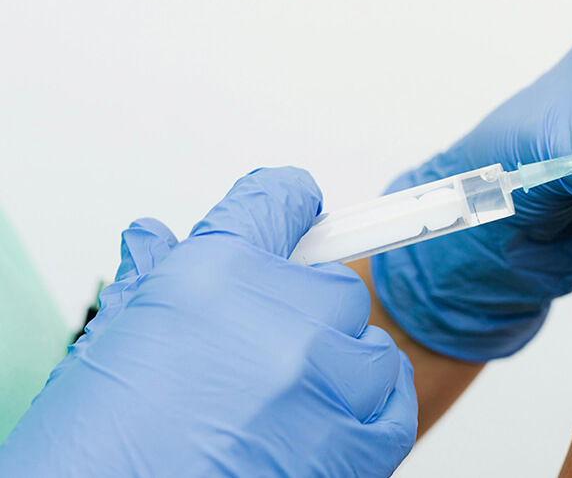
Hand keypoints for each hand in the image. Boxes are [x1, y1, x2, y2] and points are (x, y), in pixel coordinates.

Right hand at [0, 168, 416, 476]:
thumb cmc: (94, 457)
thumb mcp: (106, 353)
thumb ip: (150, 285)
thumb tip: (156, 239)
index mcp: (214, 278)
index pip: (279, 201)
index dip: (284, 206)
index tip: (296, 211)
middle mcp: (282, 319)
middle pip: (332, 283)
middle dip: (301, 309)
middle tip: (259, 351)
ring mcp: (326, 382)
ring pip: (369, 342)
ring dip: (337, 362)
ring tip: (285, 401)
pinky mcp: (358, 445)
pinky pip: (395, 397)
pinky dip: (374, 402)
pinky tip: (332, 416)